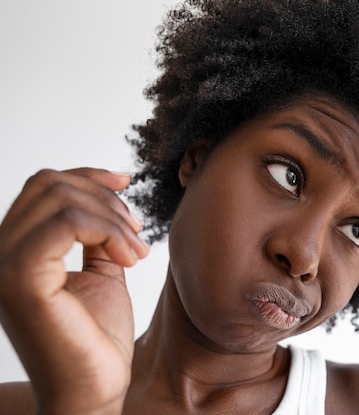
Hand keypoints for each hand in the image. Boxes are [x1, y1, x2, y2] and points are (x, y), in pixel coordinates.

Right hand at [0, 168, 148, 414]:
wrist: (95, 389)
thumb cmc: (98, 337)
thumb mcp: (101, 270)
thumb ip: (96, 234)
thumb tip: (109, 192)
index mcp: (16, 250)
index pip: (42, 187)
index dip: (88, 177)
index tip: (126, 183)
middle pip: (50, 185)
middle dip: (106, 199)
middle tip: (137, 232)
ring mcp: (3, 265)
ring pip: (60, 199)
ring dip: (113, 219)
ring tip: (137, 251)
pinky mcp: (20, 279)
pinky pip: (66, 223)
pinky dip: (108, 231)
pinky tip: (131, 258)